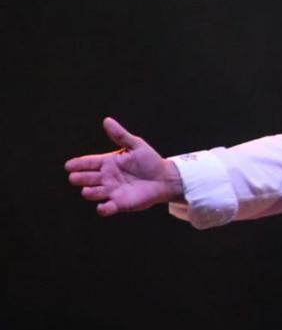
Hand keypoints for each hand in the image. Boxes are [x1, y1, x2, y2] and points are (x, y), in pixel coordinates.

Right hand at [65, 117, 183, 215]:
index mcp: (107, 162)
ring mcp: (111, 191)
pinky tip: (102, 208)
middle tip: (75, 178)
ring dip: (89, 193)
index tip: (69, 166)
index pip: (87, 163)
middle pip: (86, 178)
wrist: (164, 178)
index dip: (77, 164)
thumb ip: (121, 135)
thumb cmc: (149, 161)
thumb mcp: (136, 145)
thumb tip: (107, 120)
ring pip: (93, 193)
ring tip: (87, 190)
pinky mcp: (120, 204)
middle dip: (79, 178)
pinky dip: (103, 209)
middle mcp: (105, 177)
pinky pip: (107, 208)